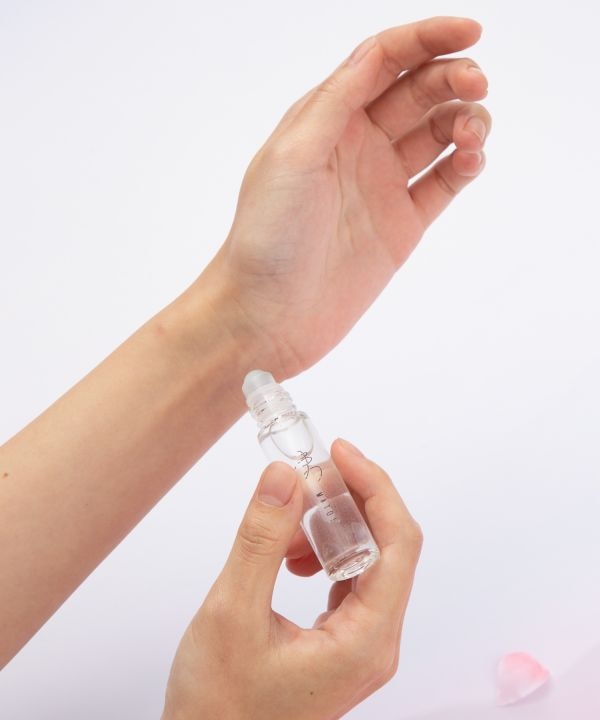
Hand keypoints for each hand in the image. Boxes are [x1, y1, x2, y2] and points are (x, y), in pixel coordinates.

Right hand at [162, 439, 422, 719]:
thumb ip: (261, 540)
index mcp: (366, 641)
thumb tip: (284, 477)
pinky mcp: (341, 642)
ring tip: (286, 524)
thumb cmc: (219, 708)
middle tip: (309, 475)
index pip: (397, 544)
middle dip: (351, 502)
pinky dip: (322, 553)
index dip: (375, 487)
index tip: (341, 453)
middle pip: (387, 548)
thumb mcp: (232, 613)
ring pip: (366, 561)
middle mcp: (375, 643)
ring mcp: (360, 644)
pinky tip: (288, 555)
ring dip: (331, 528)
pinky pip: (347, 580)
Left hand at [200, 16, 489, 379]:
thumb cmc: (265, 238)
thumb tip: (376, 52)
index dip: (428, 38)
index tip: (472, 32)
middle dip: (453, 78)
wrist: (266, 315)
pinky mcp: (401, 225)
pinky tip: (470, 160)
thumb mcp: (291, 157)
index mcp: (325, 120)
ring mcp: (381, 185)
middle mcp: (356, 146)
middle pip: (418, 91)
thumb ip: (335, 102)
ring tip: (470, 138)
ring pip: (438, 134)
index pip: (383, 60)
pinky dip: (465, 165)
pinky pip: (443, 182)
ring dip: (465, 121)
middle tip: (477, 85)